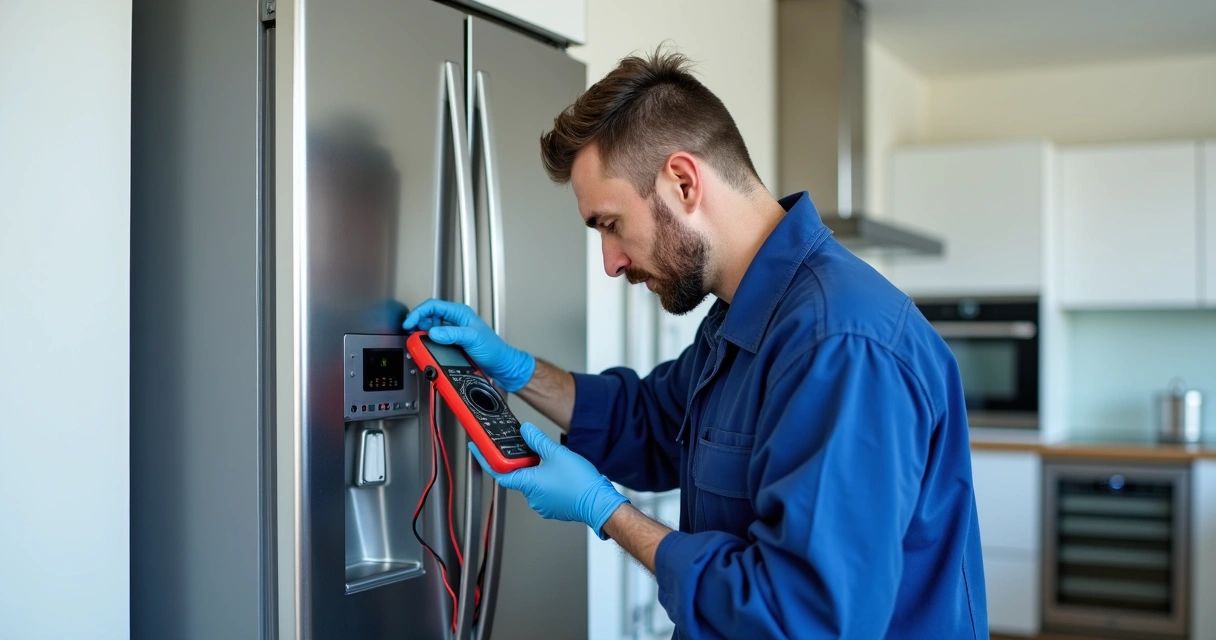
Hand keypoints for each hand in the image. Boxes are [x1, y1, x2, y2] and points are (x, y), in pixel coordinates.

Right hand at [402, 299, 534, 391]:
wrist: (500, 364)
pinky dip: (428, 340)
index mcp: (460, 313)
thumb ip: (452, 334)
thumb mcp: (471, 338)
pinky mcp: (452, 342)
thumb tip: (433, 332)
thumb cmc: (492, 348)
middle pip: (429, 315)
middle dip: (418, 321)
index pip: (433, 306)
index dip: (419, 312)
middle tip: (411, 331)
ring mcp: (453, 331)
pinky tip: (427, 345)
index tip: (409, 323)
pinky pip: (436, 338)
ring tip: (417, 338)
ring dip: (422, 331)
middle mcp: (455, 320)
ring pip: (431, 326)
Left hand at [468, 423, 628, 538]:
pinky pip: (544, 491)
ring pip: (533, 483)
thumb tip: (526, 430)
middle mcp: (531, 497)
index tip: (477, 449)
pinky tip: (562, 475)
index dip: (485, 458)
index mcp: (527, 483)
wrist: (599, 503)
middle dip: (525, 463)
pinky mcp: (553, 507)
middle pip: (518, 475)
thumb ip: (537, 440)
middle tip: (535, 452)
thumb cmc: (580, 483)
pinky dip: (548, 482)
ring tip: (556, 464)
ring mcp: (542, 504)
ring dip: (539, 472)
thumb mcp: (556, 453)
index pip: (498, 470)